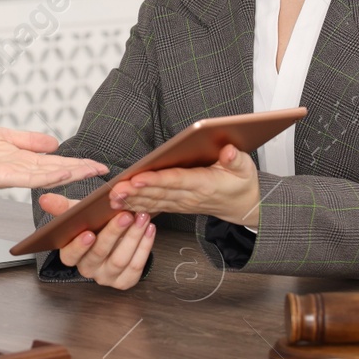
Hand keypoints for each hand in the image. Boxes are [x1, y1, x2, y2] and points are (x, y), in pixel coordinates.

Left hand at [0, 126, 107, 195]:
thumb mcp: (5, 136)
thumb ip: (30, 141)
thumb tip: (54, 143)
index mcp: (22, 161)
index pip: (56, 163)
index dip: (78, 164)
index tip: (97, 164)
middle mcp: (20, 170)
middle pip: (57, 171)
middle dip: (81, 171)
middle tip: (104, 171)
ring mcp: (12, 175)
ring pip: (48, 176)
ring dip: (70, 174)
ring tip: (90, 171)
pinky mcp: (2, 177)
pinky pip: (28, 177)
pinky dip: (47, 175)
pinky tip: (62, 172)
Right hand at [45, 194, 154, 288]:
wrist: (116, 235)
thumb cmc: (95, 225)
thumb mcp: (78, 214)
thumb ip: (62, 207)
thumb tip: (44, 199)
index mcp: (71, 255)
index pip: (70, 255)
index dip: (79, 246)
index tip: (89, 233)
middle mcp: (88, 269)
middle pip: (99, 254)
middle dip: (113, 233)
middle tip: (124, 215)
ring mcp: (107, 277)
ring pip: (120, 260)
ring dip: (133, 237)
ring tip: (141, 217)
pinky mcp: (125, 281)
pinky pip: (136, 266)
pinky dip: (144, 247)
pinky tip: (149, 229)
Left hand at [107, 144, 261, 225]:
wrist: (242, 205)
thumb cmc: (241, 183)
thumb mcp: (246, 168)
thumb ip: (236, 159)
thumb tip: (228, 151)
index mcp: (205, 184)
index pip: (177, 181)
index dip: (157, 181)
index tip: (138, 178)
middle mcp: (190, 196)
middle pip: (159, 193)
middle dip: (135, 191)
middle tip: (116, 189)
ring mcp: (182, 203)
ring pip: (153, 202)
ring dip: (132, 200)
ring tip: (112, 197)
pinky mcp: (176, 206)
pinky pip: (154, 207)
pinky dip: (137, 206)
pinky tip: (121, 205)